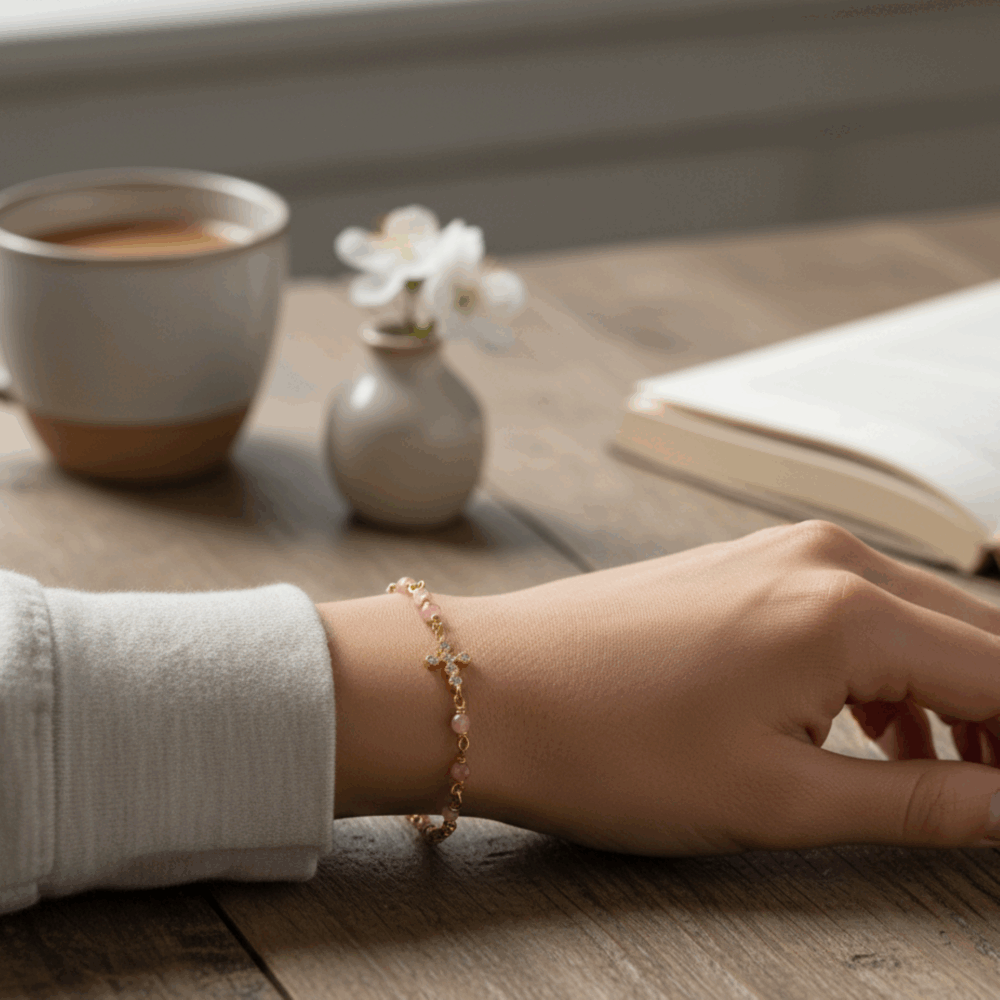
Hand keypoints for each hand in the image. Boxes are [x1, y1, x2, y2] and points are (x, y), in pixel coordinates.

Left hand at [438, 521, 999, 853]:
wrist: (488, 688)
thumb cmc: (610, 744)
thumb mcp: (778, 798)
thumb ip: (919, 801)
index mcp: (849, 610)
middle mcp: (825, 557)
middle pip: (973, 636)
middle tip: (997, 792)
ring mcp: (778, 549)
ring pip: (914, 619)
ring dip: (951, 694)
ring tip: (947, 774)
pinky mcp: (742, 563)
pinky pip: (850, 607)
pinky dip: (884, 666)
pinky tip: (868, 724)